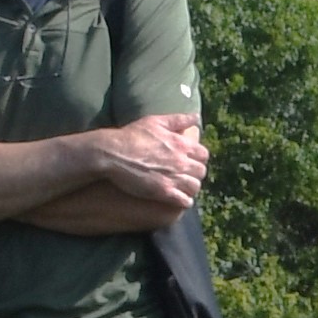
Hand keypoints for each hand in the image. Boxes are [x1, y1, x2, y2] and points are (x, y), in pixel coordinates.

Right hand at [91, 114, 214, 205]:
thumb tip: (196, 117)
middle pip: (201, 171)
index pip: (204, 154)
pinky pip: (184, 201)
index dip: (198, 158)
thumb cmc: (132, 135)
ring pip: (195, 187)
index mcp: (182, 144)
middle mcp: (181, 161)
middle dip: (195, 173)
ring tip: (183, 188)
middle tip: (186, 175)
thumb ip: (178, 119)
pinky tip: (179, 199)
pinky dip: (184, 201)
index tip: (191, 161)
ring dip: (190, 187)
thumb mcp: (156, 121)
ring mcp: (174, 177)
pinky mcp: (164, 192)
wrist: (113, 153)